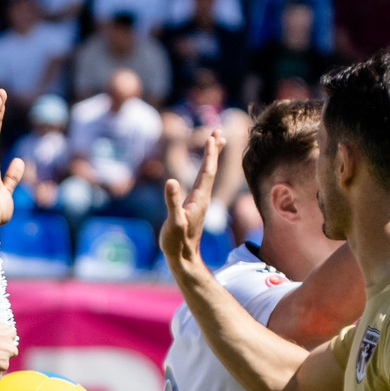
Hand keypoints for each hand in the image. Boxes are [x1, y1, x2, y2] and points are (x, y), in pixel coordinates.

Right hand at [160, 131, 223, 270]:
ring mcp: (199, 202)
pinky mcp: (194, 206)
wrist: (183, 258)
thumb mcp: (173, 222)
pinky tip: (203, 170)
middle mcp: (202, 197)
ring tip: (215, 143)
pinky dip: (204, 169)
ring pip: (208, 174)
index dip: (210, 153)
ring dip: (211, 157)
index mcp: (199, 198)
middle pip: (210, 169)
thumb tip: (171, 181)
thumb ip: (172, 202)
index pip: (207, 171)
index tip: (213, 136)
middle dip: (214, 150)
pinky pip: (202, 182)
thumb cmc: (177, 242)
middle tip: (218, 131)